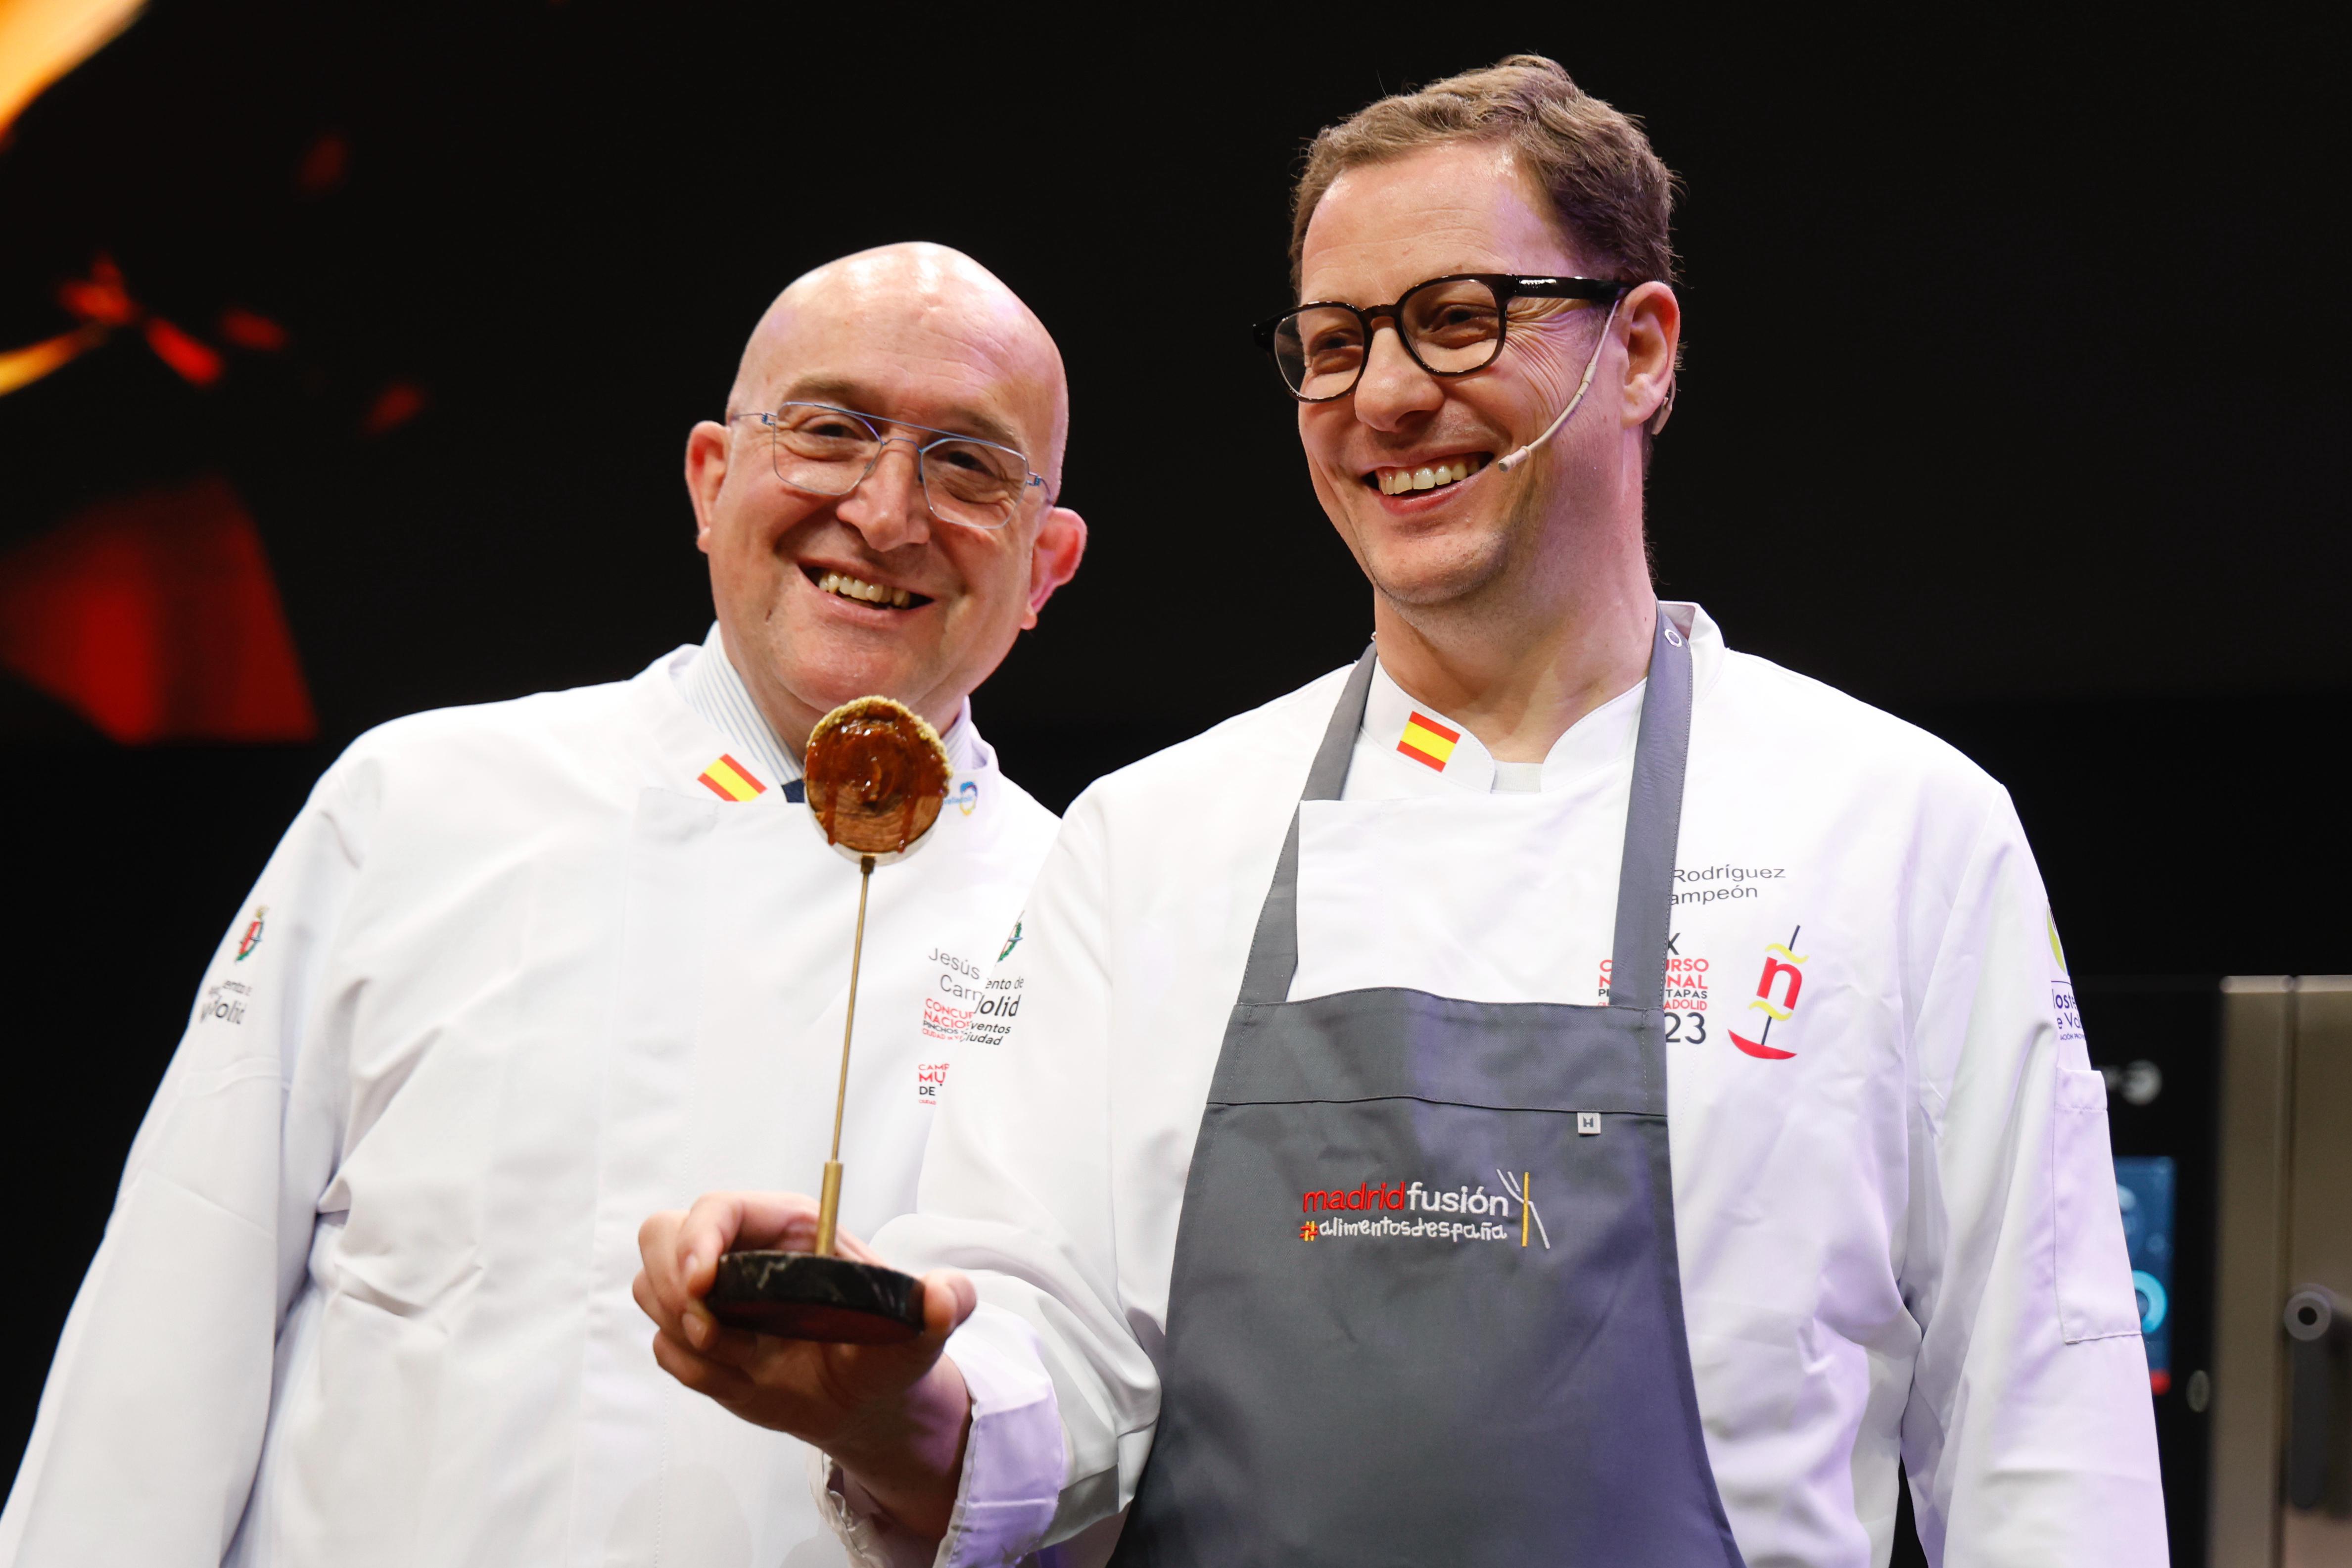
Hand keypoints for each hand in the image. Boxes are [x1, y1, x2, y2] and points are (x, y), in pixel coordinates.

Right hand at [634, 1192, 975, 1537]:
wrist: (868, 1401)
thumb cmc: (890, 1348)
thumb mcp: (922, 1329)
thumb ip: (942, 1306)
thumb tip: (944, 1296)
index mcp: (788, 1226)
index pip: (717, 1207)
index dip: (698, 1238)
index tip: (703, 1284)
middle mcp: (741, 1251)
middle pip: (661, 1233)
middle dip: (673, 1284)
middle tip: (713, 1333)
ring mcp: (713, 1295)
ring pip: (653, 1287)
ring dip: (686, 1332)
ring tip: (746, 1359)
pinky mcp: (697, 1336)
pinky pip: (663, 1346)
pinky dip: (692, 1367)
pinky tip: (741, 1376)